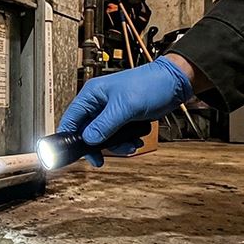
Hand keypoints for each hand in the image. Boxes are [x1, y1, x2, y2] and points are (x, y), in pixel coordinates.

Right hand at [57, 56, 193, 165]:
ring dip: (116, 145)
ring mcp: (111, 112)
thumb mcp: (125, 107)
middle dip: (97, 145)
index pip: (71, 118)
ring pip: (103, 137)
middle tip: (100, 159)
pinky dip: (126, 142)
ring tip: (129, 146)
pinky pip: (117, 136)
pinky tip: (135, 141)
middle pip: (87, 131)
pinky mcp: (123, 119)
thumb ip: (105, 125)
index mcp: (92, 94)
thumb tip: (89, 140)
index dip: (69, 136)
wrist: (174, 83)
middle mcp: (99, 103)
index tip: (72, 153)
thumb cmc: (150, 84)